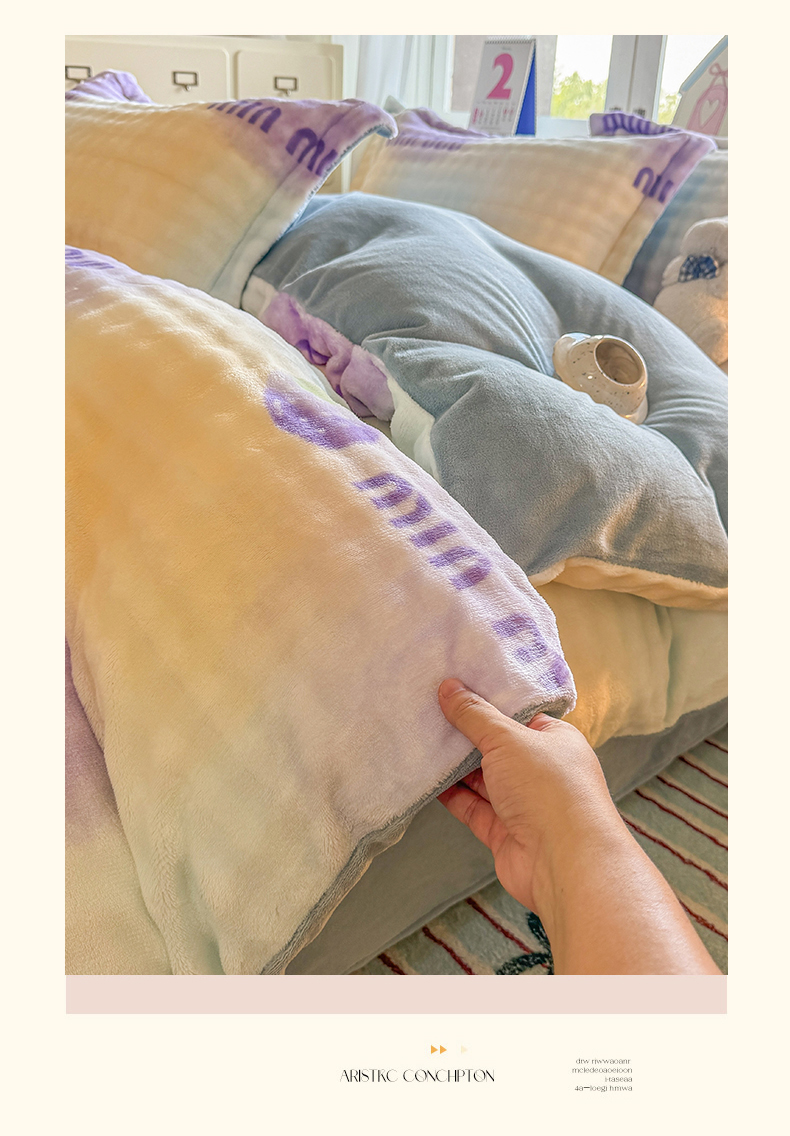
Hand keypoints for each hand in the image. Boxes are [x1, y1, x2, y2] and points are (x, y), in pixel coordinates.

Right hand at [437, 678, 624, 919]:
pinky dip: (450, 794)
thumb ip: (475, 715)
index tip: (454, 686)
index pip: (518, 714)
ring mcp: (523, 803)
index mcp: (555, 740)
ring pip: (481, 778)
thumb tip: (449, 687)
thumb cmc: (549, 790)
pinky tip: (426, 778)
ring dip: (454, 765)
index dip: (487, 701)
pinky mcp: (504, 831)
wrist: (564, 863)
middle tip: (428, 711)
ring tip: (420, 740)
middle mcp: (542, 770)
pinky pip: (472, 807)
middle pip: (496, 746)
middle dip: (465, 734)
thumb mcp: (508, 739)